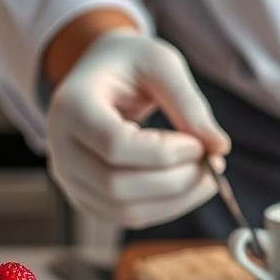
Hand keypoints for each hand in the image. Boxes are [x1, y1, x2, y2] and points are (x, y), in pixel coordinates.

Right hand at [46, 29, 230, 227]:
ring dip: (175, 200)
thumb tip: (219, 147)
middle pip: (115, 185)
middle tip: (212, 164)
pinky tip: (188, 185)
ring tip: (207, 175)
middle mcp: (60, 147)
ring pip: (123, 210)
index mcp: (71, 106)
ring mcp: (69, 177)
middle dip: (174, 181)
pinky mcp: (87, 196)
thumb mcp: (161, 64)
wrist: (103, 74)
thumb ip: (188, 103)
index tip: (200, 145)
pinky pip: (127, 216)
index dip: (163, 153)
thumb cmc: (131, 63)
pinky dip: (166, 207)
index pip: (113, 145)